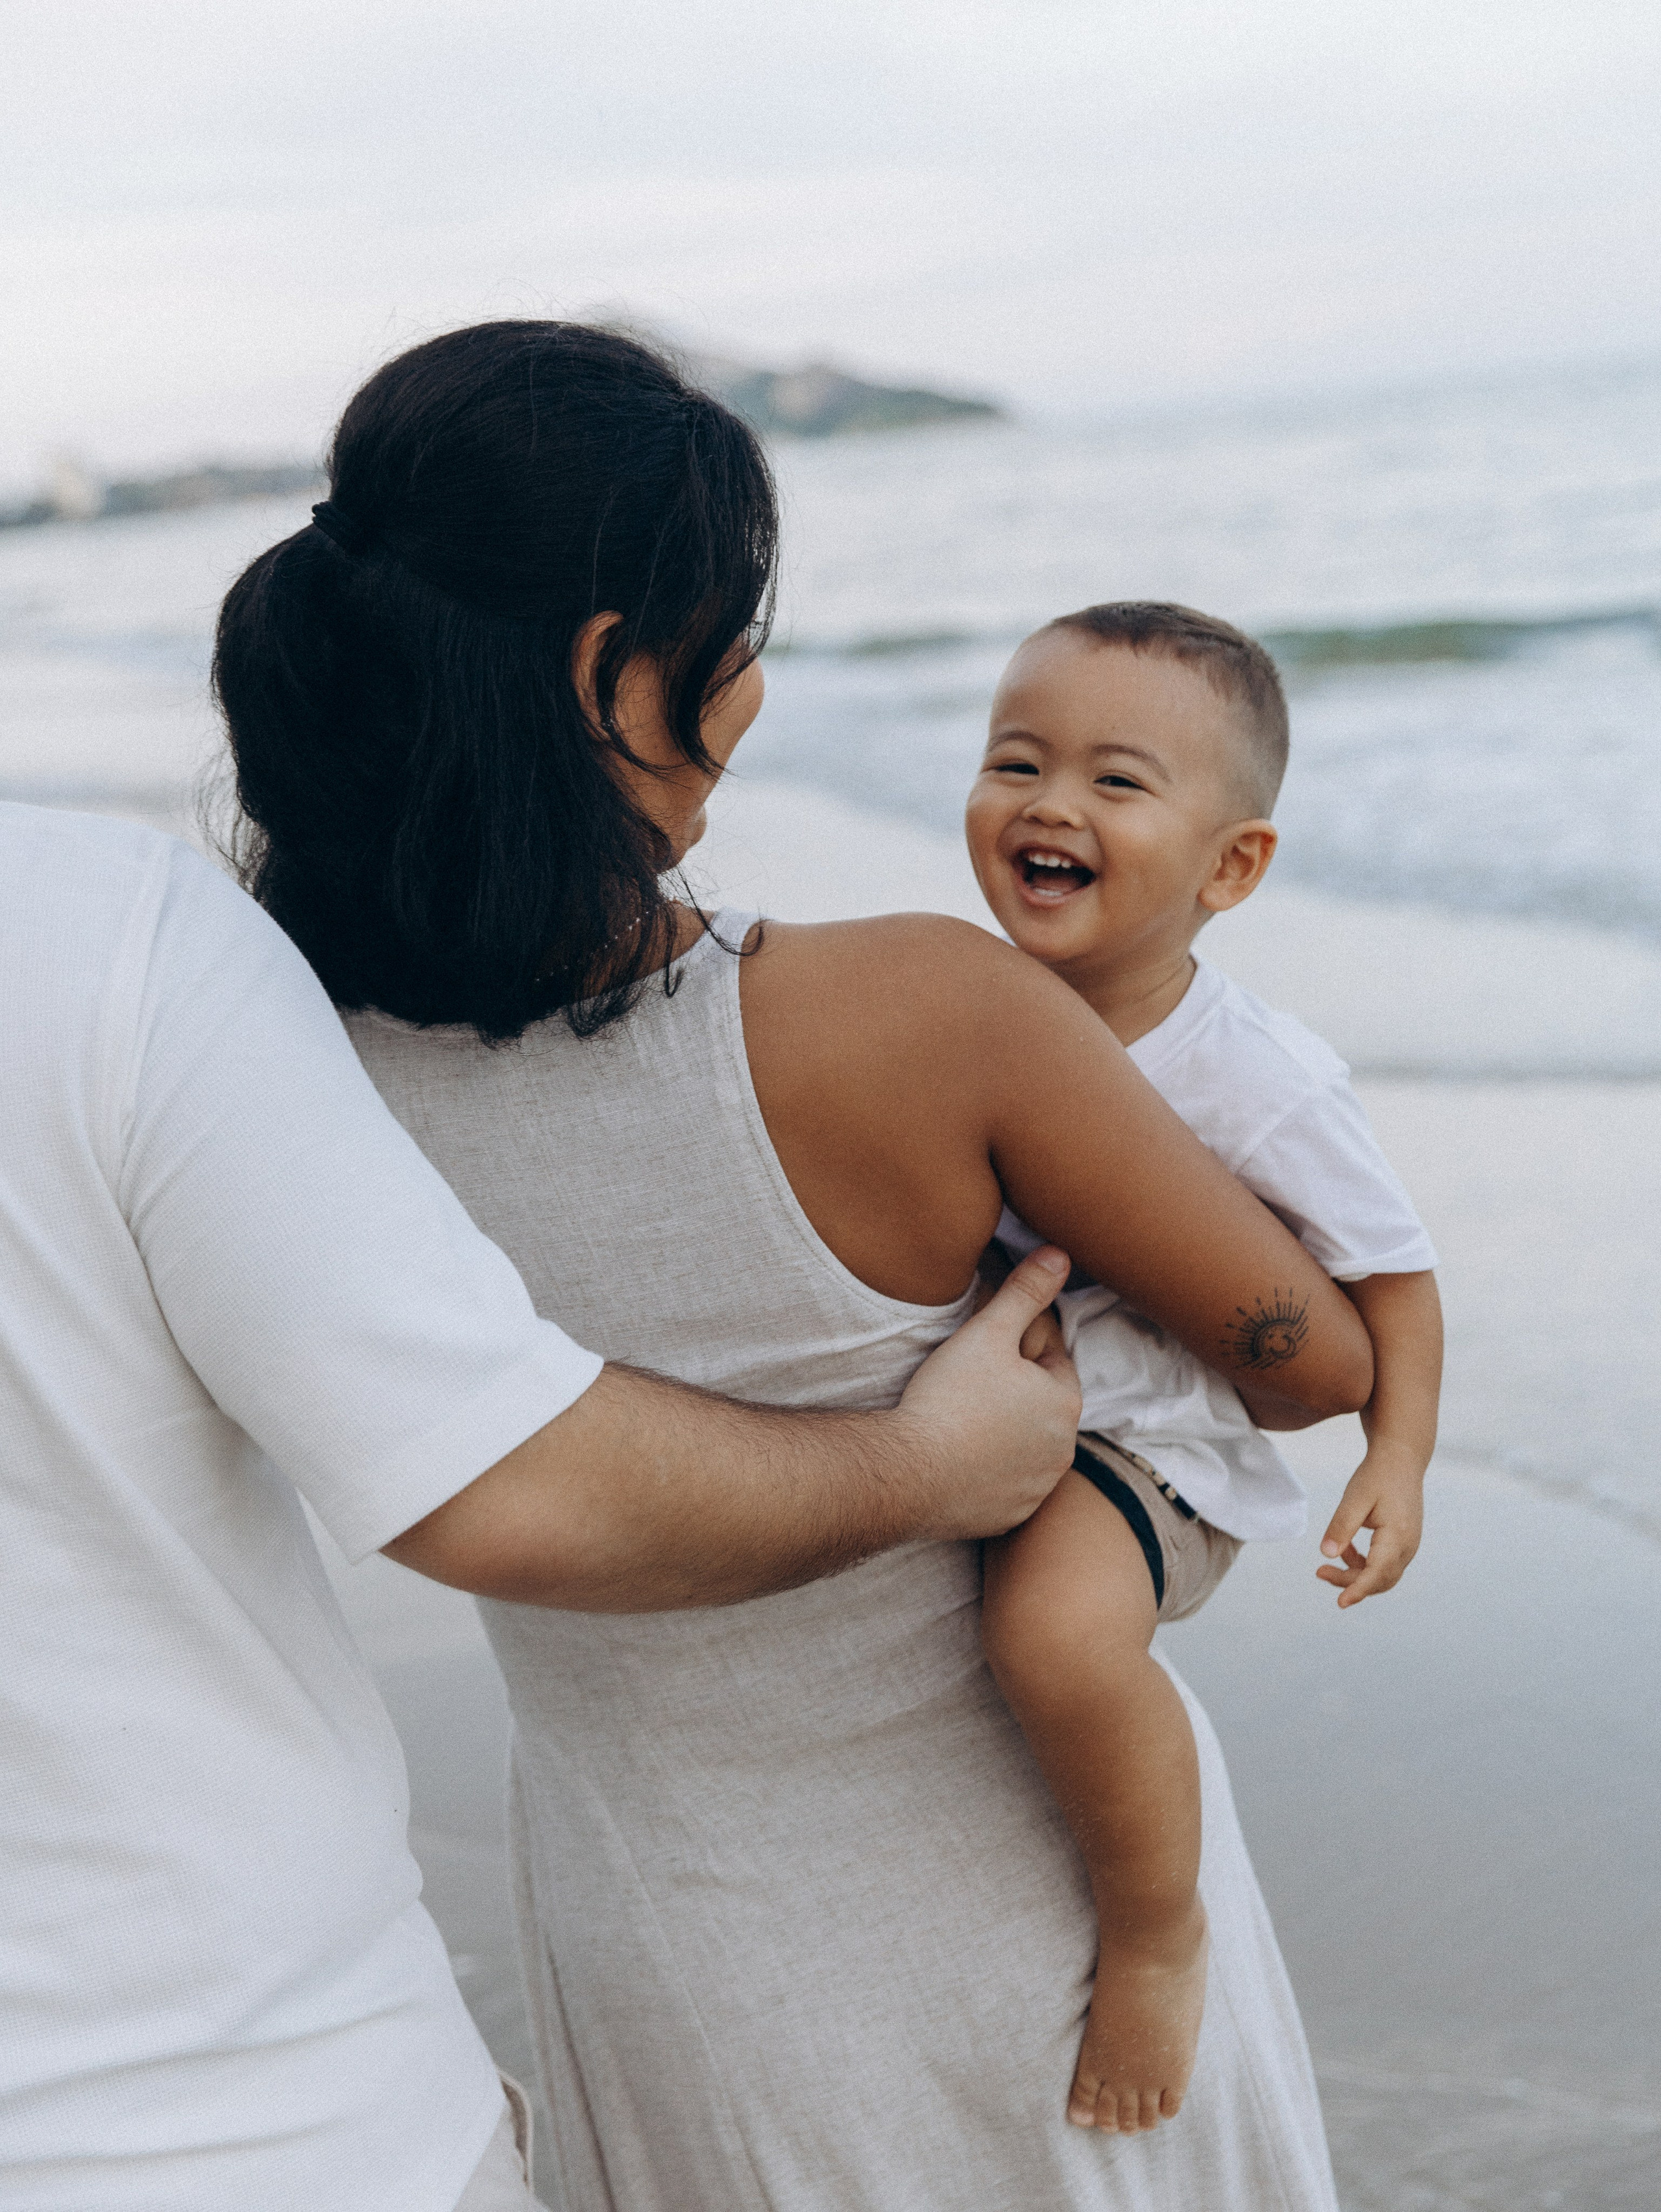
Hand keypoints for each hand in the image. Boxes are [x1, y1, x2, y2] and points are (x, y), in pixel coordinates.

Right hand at [899, 1247, 1079, 1541]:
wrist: (909, 1473)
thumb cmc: (949, 1397)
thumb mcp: (988, 1331)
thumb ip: (1025, 1291)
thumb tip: (1060, 1255)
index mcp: (1065, 1402)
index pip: (1050, 1358)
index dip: (1016, 1345)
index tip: (982, 1347)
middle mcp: (1063, 1451)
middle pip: (1038, 1404)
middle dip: (1013, 1390)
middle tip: (967, 1381)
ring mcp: (1037, 1489)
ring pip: (1024, 1446)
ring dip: (1003, 1432)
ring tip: (960, 1419)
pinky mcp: (1009, 1517)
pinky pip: (1005, 1485)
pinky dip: (988, 1472)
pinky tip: (958, 1458)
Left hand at [1318, 1448, 1424, 1605]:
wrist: (1401, 1460)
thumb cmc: (1377, 1476)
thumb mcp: (1355, 1498)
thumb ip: (1341, 1527)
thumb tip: (1326, 1555)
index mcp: (1398, 1536)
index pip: (1378, 1573)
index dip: (1358, 1589)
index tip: (1341, 1603)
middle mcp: (1408, 1546)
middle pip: (1379, 1579)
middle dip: (1349, 1582)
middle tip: (1319, 1572)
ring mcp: (1409, 1546)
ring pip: (1382, 1576)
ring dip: (1356, 1576)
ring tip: (1327, 1565)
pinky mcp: (1403, 1543)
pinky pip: (1384, 1565)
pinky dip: (1363, 1565)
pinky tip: (1346, 1550)